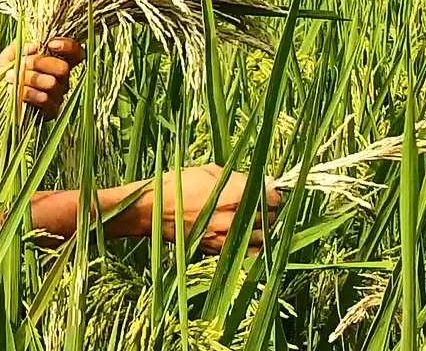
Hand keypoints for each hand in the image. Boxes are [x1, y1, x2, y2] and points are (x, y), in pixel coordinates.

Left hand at [0, 38, 84, 118]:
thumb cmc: (8, 69)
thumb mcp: (11, 52)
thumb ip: (22, 45)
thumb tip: (33, 46)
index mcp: (58, 60)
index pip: (75, 53)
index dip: (68, 47)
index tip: (50, 44)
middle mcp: (62, 78)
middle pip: (63, 69)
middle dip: (40, 63)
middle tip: (23, 62)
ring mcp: (58, 95)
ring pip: (52, 84)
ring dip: (29, 78)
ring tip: (10, 75)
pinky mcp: (51, 111)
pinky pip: (44, 100)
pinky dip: (27, 92)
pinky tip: (12, 89)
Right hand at [137, 165, 280, 255]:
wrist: (151, 211)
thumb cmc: (177, 185)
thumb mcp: (207, 172)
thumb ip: (236, 177)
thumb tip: (261, 180)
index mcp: (236, 192)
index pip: (273, 196)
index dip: (273, 193)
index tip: (269, 191)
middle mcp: (236, 216)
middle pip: (271, 217)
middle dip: (270, 210)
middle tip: (263, 205)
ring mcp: (228, 236)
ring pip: (263, 237)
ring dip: (264, 229)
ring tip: (258, 222)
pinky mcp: (218, 250)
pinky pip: (248, 253)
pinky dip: (254, 247)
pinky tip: (249, 239)